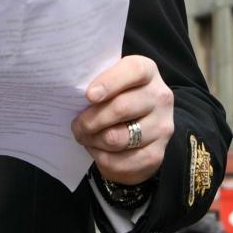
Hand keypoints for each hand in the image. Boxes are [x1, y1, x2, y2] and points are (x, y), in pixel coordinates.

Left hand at [72, 55, 173, 185]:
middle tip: (77, 125)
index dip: (110, 82)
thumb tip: (71, 95)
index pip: (134, 71)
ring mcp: (161, 127)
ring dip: (93, 140)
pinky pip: (119, 161)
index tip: (89, 96)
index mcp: (147, 72)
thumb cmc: (115, 100)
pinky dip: (101, 157)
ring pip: (116, 138)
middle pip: (121, 108)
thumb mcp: (109, 84)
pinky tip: (98, 150)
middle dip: (91, 120)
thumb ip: (96, 83)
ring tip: (86, 137)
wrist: (138, 129)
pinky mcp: (156, 154)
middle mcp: (160, 97)